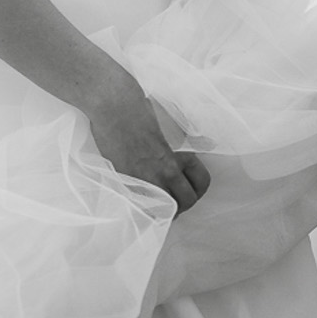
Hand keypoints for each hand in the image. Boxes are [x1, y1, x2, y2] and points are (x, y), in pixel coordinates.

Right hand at [86, 75, 210, 212]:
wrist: (114, 107)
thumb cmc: (137, 110)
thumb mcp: (168, 124)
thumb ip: (184, 141)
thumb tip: (200, 145)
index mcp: (181, 155)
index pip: (202, 182)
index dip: (197, 189)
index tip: (186, 189)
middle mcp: (168, 170)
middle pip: (188, 201)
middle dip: (182, 204)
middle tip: (172, 201)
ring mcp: (148, 179)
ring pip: (167, 210)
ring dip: (164, 210)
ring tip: (156, 206)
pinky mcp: (127, 182)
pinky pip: (142, 207)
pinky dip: (144, 209)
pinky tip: (139, 202)